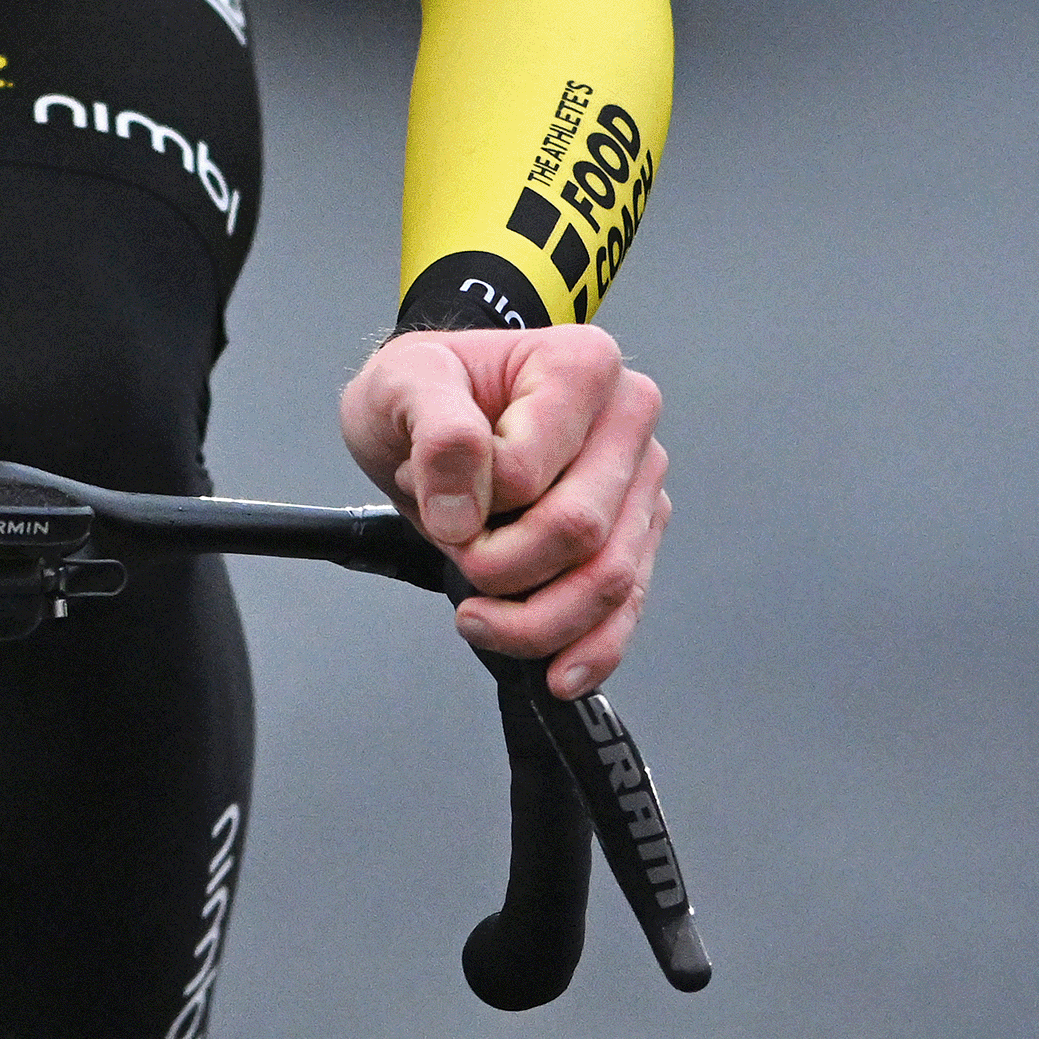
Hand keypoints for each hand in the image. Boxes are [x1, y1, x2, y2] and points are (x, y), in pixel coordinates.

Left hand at [339, 324, 667, 698]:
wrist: (435, 412)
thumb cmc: (426, 389)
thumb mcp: (401, 382)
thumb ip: (437, 431)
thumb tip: (463, 511)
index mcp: (583, 365)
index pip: (529, 470)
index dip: (471, 501)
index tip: (427, 488)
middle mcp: (628, 419)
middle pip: (581, 531)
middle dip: (503, 567)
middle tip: (453, 553)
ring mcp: (638, 482)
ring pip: (610, 581)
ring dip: (538, 621)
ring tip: (477, 619)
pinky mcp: (635, 534)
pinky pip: (627, 609)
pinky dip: (592, 650)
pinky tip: (558, 673)